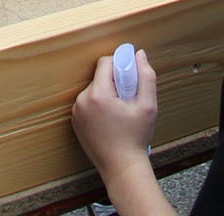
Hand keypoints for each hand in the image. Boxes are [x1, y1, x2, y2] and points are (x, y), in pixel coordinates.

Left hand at [72, 50, 157, 177]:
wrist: (122, 168)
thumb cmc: (136, 138)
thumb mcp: (148, 105)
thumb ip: (146, 76)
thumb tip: (139, 55)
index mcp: (98, 94)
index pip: (105, 63)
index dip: (120, 65)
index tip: (130, 78)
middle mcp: (82, 101)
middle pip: (99, 77)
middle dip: (114, 82)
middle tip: (128, 99)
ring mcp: (77, 112)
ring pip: (94, 90)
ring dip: (107, 94)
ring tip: (120, 112)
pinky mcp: (75, 122)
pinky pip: (88, 103)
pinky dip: (98, 106)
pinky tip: (111, 120)